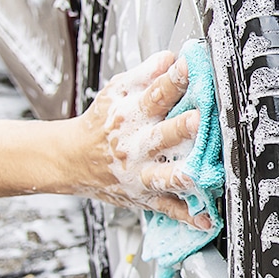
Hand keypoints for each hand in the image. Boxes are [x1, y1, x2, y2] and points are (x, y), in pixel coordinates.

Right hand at [74, 51, 210, 228]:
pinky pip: (169, 208)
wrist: (72, 159)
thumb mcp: (117, 92)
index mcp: (132, 115)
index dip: (173, 79)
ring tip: (204, 174)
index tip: (188, 67)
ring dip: (185, 174)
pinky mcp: (146, 196)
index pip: (155, 94)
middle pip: (162, 135)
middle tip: (200, 119)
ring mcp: (141, 173)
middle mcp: (137, 145)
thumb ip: (145, 75)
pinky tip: (206, 219)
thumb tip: (170, 58)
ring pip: (165, 176)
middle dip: (182, 128)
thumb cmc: (101, 124)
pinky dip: (188, 216)